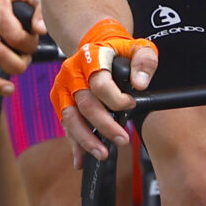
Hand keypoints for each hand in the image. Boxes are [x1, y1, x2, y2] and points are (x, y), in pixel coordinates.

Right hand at [52, 22, 155, 159]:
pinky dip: (73, 144)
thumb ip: (144, 62)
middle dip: (104, 126)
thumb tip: (140, 84)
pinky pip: (65, 125)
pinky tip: (81, 160)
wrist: (96, 45)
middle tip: (122, 140)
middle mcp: (73, 74)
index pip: (100, 84)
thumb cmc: (118, 51)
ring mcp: (64, 89)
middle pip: (85, 104)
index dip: (116, 99)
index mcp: (91, 59)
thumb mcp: (138, 48)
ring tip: (103, 154)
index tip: (130, 106)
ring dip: (86, 139)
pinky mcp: (60, 101)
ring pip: (71, 118)